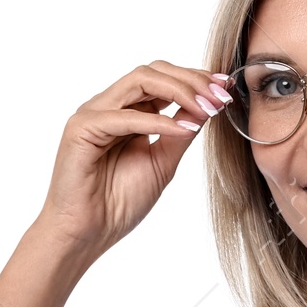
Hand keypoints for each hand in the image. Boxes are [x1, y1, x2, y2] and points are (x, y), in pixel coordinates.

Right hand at [34, 61, 232, 259]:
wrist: (86, 234)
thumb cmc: (118, 204)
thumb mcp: (162, 163)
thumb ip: (180, 134)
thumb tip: (206, 107)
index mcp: (126, 112)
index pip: (161, 80)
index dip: (194, 80)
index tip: (225, 89)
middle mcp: (108, 106)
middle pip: (152, 72)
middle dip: (191, 80)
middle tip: (221, 95)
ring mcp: (93, 114)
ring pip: (139, 81)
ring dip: (178, 91)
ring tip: (206, 107)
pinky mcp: (82, 129)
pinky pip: (124, 117)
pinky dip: (157, 121)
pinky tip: (182, 129)